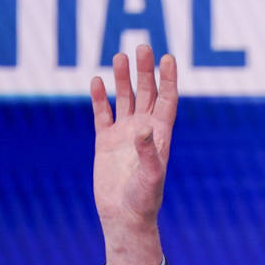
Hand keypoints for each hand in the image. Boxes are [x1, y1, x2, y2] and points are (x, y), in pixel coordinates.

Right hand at [90, 45, 177, 264]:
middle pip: (147, 94)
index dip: (169, 80)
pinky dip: (99, 98)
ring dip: (123, 79)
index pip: (167, 101)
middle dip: (146, 71)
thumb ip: (148, 154)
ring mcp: (124, 136)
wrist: (124, 218)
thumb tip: (142, 129)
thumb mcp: (151, 178)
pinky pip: (102, 114)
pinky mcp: (105, 143)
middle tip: (143, 47)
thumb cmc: (144, 202)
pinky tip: (96, 81)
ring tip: (120, 56)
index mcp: (160, 137)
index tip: (169, 58)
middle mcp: (144, 132)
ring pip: (125, 99)